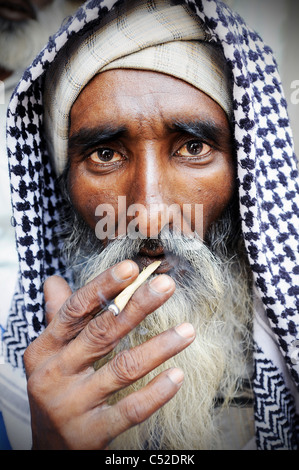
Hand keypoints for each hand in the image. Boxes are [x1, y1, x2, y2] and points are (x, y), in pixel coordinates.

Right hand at [24, 260, 194, 449]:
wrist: (48, 446)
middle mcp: (54, 374)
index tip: (131, 267)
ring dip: (159, 348)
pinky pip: (129, 410)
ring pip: (122, 369)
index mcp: (45, 348)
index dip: (103, 287)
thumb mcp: (49, 352)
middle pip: (102, 333)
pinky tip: (177, 376)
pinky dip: (155, 393)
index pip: (76, 310)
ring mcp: (72, 405)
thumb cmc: (54, 386)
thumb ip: (58, 315)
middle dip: (137, 306)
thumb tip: (55, 280)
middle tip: (167, 285)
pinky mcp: (91, 432)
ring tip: (188, 330)